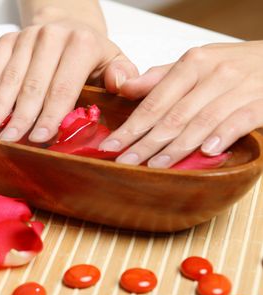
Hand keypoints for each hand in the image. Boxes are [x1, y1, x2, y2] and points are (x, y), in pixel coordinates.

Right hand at [0, 18, 137, 142]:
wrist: (68, 26)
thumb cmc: (91, 55)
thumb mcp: (115, 62)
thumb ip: (124, 76)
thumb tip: (121, 86)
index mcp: (82, 44)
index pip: (64, 87)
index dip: (51, 115)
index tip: (40, 139)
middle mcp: (53, 36)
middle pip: (34, 84)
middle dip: (21, 116)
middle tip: (10, 140)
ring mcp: (27, 36)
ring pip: (11, 76)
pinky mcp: (8, 39)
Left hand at [99, 41, 262, 167]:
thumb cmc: (232, 65)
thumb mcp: (195, 64)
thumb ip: (160, 79)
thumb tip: (124, 88)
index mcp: (192, 64)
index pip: (154, 101)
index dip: (131, 126)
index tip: (111, 144)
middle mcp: (214, 74)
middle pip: (173, 115)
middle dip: (146, 142)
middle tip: (124, 161)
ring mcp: (239, 88)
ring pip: (201, 121)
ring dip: (177, 147)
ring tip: (155, 166)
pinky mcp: (262, 102)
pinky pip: (240, 121)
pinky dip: (223, 136)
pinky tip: (206, 152)